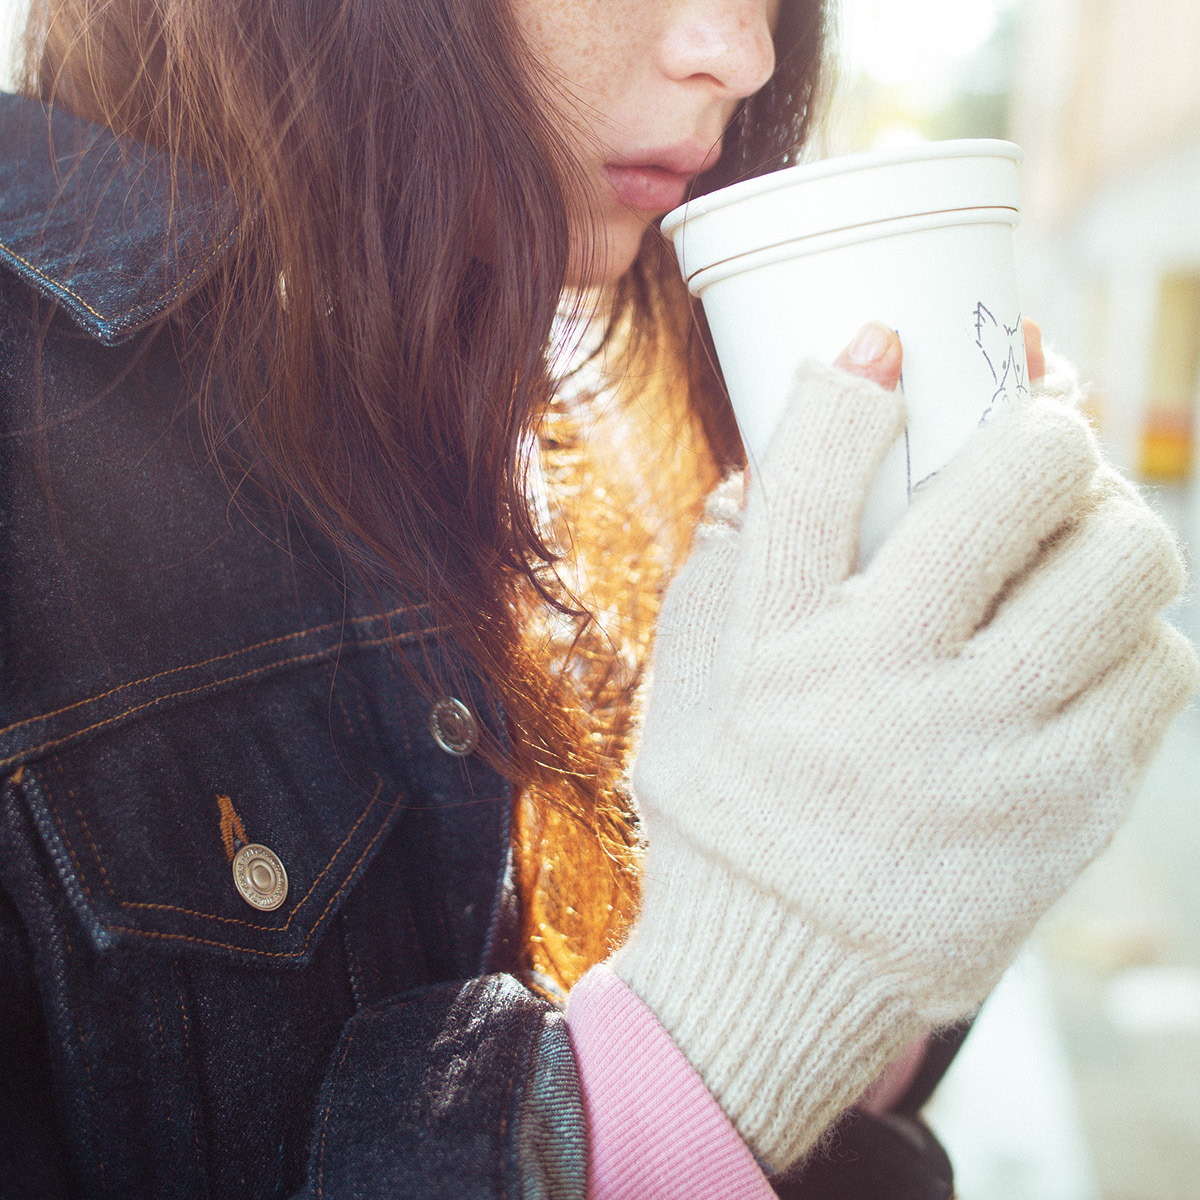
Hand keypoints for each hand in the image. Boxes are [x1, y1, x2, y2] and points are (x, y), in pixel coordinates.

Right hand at [615, 324, 1197, 1170]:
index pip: (817, 468)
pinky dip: (1136, 634)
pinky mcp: (1066, 810)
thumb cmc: (727, 811)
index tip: (885, 345)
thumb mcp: (690, 683)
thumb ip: (727, 561)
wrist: (778, 973)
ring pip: (1123, 564)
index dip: (856, 380)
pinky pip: (1159, 671)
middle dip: (1044, 426)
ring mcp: (990, 750)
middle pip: (1021, 481)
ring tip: (1079, 537)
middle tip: (1036, 439)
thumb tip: (780, 450)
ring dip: (1112, 521)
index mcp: (776, 647)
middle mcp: (883, 687)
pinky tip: (1088, 646)